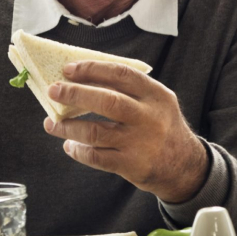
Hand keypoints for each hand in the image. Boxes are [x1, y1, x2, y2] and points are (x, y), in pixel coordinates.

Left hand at [43, 60, 209, 203]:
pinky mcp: (131, 165)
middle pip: (107, 101)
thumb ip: (130, 91)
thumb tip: (84, 79)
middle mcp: (149, 117)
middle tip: (53, 90)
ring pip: (95, 132)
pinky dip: (78, 150)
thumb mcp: (157, 102)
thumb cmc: (162, 127)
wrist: (184, 166)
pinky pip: (96, 156)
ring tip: (52, 123)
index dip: (93, 69)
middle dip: (75, 94)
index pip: (121, 74)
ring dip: (67, 126)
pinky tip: (70, 145)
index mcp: (156, 95)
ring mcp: (140, 142)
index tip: (69, 69)